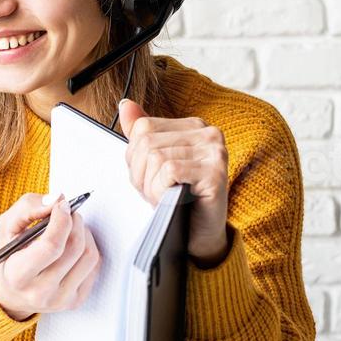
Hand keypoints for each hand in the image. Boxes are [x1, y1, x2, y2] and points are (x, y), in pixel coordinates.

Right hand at [0, 192, 100, 321]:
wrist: (9, 294)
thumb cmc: (7, 258)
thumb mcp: (5, 228)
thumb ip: (27, 208)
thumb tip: (57, 199)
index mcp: (18, 276)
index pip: (51, 246)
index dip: (62, 220)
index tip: (62, 206)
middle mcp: (40, 293)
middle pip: (74, 248)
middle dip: (74, 222)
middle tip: (67, 211)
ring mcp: (60, 300)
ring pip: (89, 256)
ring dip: (84, 233)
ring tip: (71, 227)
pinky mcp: (75, 301)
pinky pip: (95, 267)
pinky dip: (88, 248)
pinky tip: (74, 246)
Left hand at [117, 98, 230, 265]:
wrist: (200, 236)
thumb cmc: (179, 200)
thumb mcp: (155, 165)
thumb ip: (142, 134)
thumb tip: (126, 105)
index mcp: (192, 126)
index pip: (144, 127)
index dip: (134, 158)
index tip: (148, 178)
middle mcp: (207, 133)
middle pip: (147, 142)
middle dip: (141, 175)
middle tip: (155, 192)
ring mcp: (214, 152)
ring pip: (157, 157)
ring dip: (152, 186)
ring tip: (166, 197)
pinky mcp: (215, 172)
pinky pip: (170, 171)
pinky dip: (162, 189)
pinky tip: (173, 198)